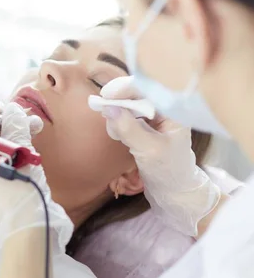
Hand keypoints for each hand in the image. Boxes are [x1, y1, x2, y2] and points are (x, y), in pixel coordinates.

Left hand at [0, 101, 73, 254]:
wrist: (26, 222)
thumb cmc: (19, 184)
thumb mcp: (18, 149)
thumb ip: (14, 124)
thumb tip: (13, 109)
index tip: (8, 107)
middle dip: (9, 122)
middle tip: (31, 120)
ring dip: (15, 134)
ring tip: (36, 129)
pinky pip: (1, 159)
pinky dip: (14, 149)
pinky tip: (29, 145)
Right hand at [91, 76, 220, 235]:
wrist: (174, 190)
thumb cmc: (168, 170)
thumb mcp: (148, 150)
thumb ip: (129, 128)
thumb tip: (108, 108)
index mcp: (175, 110)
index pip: (149, 87)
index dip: (126, 87)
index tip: (106, 95)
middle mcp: (166, 109)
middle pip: (137, 92)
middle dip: (119, 100)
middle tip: (102, 108)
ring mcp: (156, 117)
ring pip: (130, 103)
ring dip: (117, 112)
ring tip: (113, 128)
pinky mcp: (146, 126)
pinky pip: (128, 116)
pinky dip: (119, 121)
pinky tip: (117, 132)